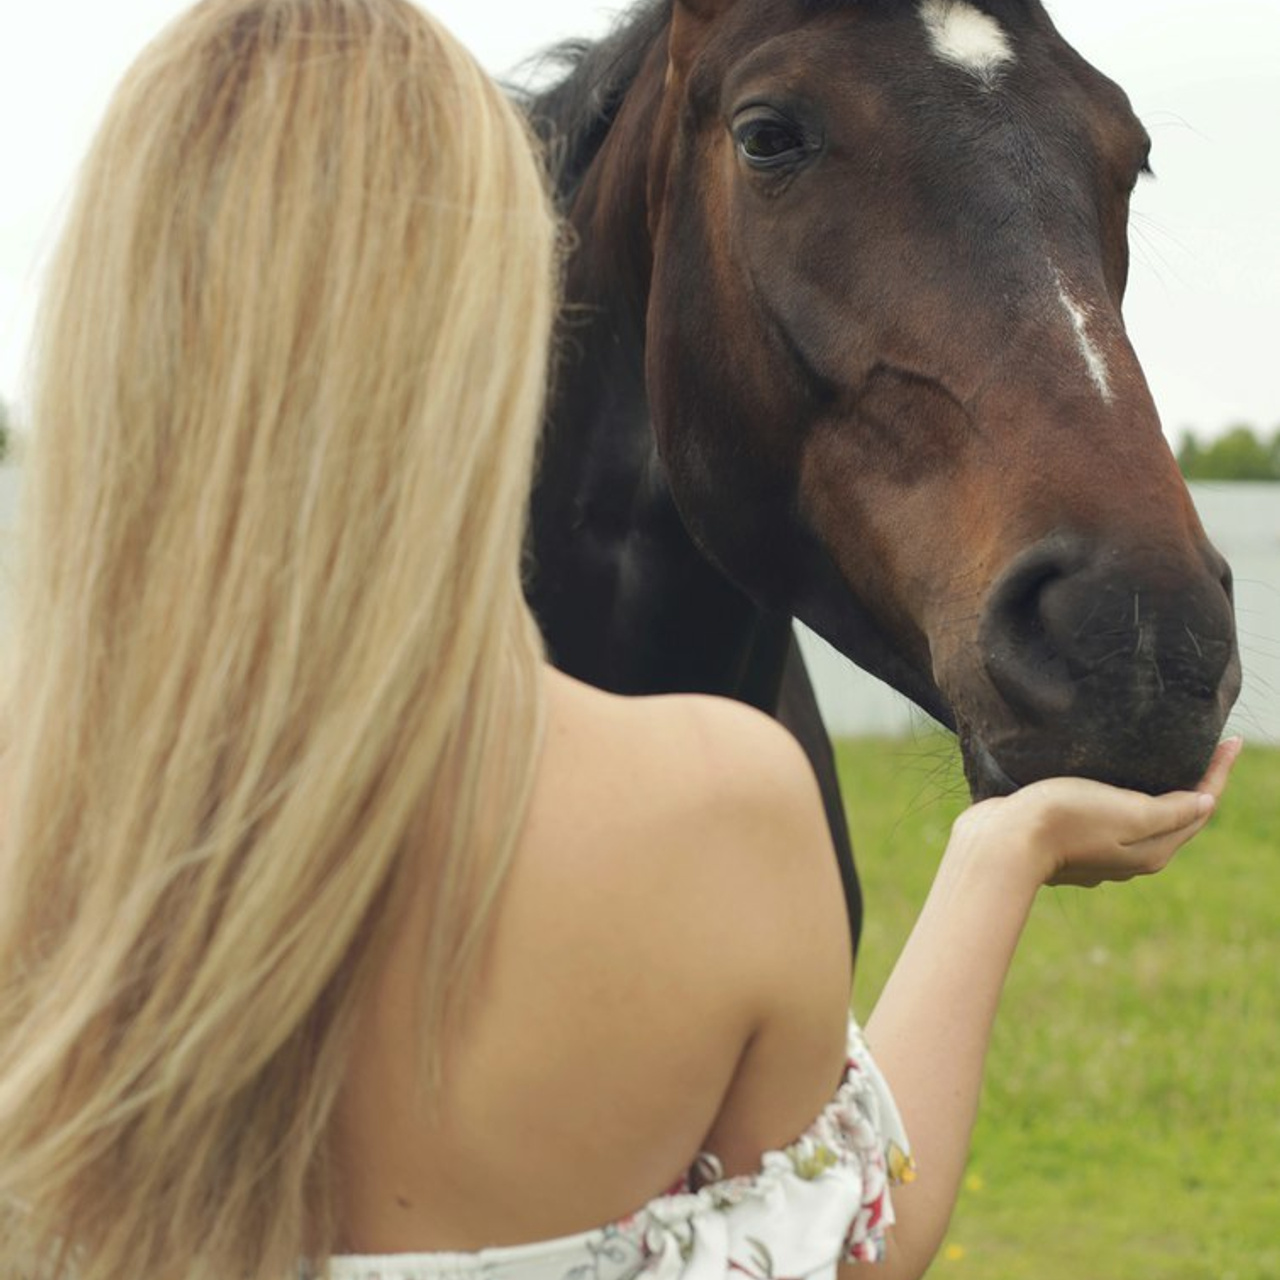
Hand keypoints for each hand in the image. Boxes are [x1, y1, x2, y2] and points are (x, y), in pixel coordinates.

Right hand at [949, 737, 1241, 889]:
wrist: (1003, 842)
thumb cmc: (1064, 818)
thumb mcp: (1127, 811)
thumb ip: (1170, 810)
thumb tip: (1205, 802)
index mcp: (1152, 850)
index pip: (1200, 807)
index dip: (1218, 772)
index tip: (1233, 739)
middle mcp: (1131, 856)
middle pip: (1175, 816)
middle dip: (1193, 784)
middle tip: (1205, 748)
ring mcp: (1099, 852)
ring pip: (1142, 820)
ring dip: (1158, 792)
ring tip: (1160, 763)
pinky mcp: (1070, 841)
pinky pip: (1109, 818)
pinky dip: (1123, 798)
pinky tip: (1111, 783)